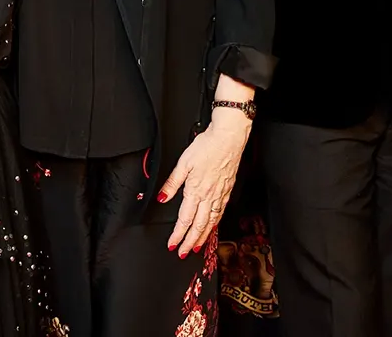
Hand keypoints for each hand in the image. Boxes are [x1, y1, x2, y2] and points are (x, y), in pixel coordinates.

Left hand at [159, 112, 250, 257]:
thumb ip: (172, 183)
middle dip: (190, 241)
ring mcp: (220, 194)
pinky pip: (220, 212)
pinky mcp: (227, 190)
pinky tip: (212, 227)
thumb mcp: (183, 163)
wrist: (229, 138)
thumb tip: (162, 198)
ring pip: (211, 221)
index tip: (172, 245)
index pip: (185, 219)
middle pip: (198, 225)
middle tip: (183, 253)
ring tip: (197, 246)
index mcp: (195, 190)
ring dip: (203, 236)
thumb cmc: (207, 146)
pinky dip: (215, 224)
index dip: (178, 234)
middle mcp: (209, 196)